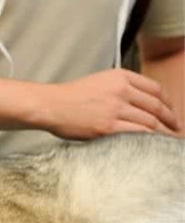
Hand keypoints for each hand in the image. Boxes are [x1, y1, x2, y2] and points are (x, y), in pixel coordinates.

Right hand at [41, 69, 180, 138]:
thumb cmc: (70, 97)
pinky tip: (154, 145)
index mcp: (120, 77)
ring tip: (170, 141)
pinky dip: (150, 140)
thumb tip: (140, 104)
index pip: (155, 89)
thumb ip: (120, 88)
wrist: (50, 105)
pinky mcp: (108, 126)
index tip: (171, 112)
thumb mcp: (99, 82)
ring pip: (151, 122)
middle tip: (177, 128)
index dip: (168, 103)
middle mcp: (121, 90)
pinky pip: (138, 134)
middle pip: (156, 106)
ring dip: (164, 133)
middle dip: (171, 120)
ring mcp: (115, 108)